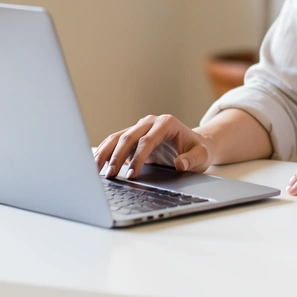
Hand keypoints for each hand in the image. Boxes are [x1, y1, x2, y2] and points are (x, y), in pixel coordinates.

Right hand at [94, 114, 211, 178]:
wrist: (194, 145)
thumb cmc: (198, 150)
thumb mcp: (202, 156)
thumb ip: (192, 159)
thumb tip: (180, 164)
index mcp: (166, 123)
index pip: (147, 140)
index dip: (138, 158)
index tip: (132, 174)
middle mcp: (151, 122)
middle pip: (128, 136)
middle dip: (117, 156)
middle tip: (110, 174)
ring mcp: (140, 127)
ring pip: (118, 137)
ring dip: (106, 152)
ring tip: (95, 169)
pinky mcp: (133, 136)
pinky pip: (116, 142)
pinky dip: (105, 151)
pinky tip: (97, 164)